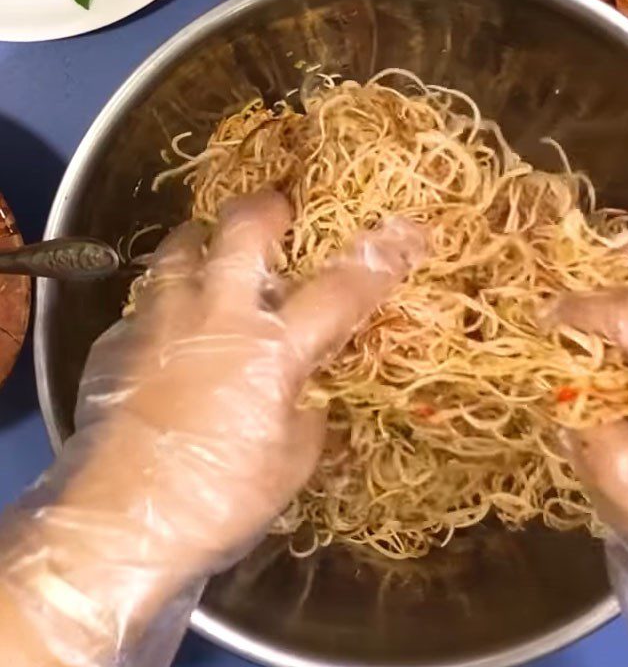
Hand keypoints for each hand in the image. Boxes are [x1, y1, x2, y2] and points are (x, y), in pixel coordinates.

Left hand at [0, 189, 425, 665]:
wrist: (119, 522)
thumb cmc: (219, 498)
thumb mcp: (291, 464)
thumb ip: (309, 416)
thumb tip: (309, 396)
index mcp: (273, 349)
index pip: (341, 289)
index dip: (381, 259)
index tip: (409, 232)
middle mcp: (216, 317)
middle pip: (243, 231)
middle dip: (267, 208)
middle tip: (278, 209)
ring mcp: (159, 322)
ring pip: (178, 249)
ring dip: (203, 243)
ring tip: (211, 255)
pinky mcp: (114, 342)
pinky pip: (144, 303)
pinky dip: (164, 304)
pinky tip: (167, 332)